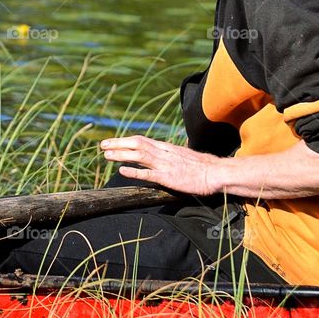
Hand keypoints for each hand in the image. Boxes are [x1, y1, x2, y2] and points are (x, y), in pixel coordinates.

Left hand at [101, 135, 217, 195]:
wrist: (216, 173)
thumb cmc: (202, 167)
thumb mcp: (183, 156)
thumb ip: (170, 155)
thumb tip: (161, 155)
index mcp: (166, 147)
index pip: (141, 140)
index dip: (125, 141)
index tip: (112, 142)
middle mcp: (163, 153)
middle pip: (136, 144)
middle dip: (118, 144)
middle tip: (102, 146)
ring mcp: (165, 164)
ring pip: (138, 156)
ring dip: (121, 155)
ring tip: (106, 155)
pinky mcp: (168, 177)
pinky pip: (148, 173)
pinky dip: (134, 172)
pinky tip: (122, 171)